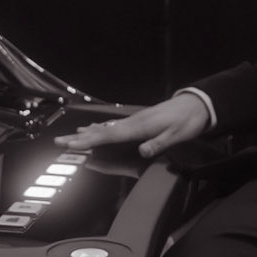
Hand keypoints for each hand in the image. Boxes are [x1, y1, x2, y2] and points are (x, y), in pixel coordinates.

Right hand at [57, 91, 210, 156]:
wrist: (197, 104)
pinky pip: (113, 126)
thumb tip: (142, 151)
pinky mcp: (138, 121)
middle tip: (59, 142)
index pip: (110, 135)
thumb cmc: (188, 121)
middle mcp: (133, 122)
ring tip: (70, 137)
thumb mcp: (178, 134)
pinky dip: (100, 129)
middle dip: (80, 138)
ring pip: (105, 128)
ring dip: (87, 134)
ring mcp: (134, 120)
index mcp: (140, 126)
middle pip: (102, 131)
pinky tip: (93, 129)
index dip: (90, 141)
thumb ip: (159, 143)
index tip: (72, 144)